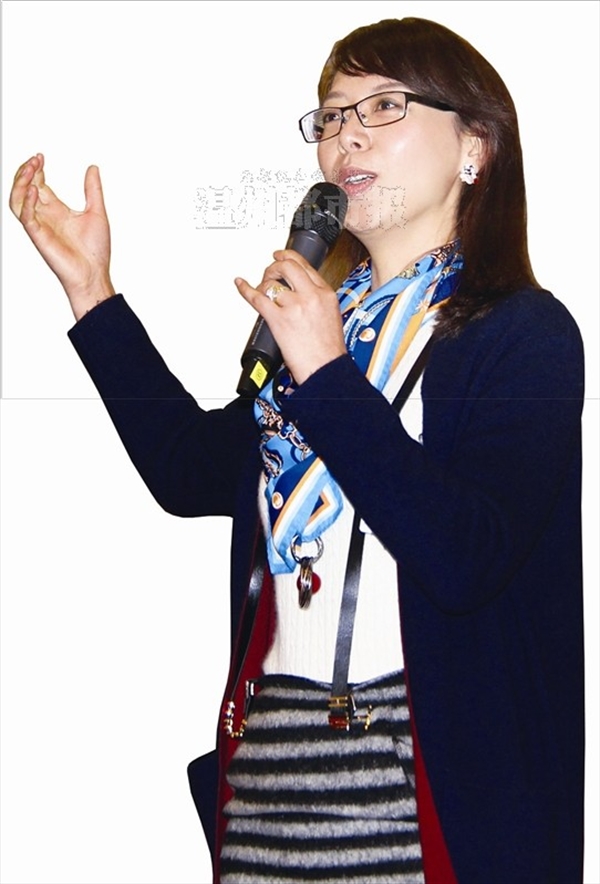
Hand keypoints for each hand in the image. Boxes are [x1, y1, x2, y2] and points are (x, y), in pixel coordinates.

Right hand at [9, 153, 114, 318]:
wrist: (95, 274)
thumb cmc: (95, 250)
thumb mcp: (97, 212)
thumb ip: (93, 190)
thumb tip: (93, 167)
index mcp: (57, 210)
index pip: (38, 185)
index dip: (36, 169)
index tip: (41, 156)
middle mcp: (45, 216)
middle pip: (24, 189)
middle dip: (25, 172)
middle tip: (35, 159)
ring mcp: (40, 226)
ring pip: (18, 201)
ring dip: (20, 184)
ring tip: (29, 168)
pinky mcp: (39, 237)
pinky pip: (26, 218)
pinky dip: (27, 203)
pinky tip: (34, 191)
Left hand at [235, 249, 346, 385]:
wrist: (326, 368)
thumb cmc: (328, 350)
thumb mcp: (331, 315)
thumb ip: (316, 300)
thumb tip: (301, 292)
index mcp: (326, 293)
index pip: (304, 266)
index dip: (288, 258)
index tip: (280, 256)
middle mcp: (310, 296)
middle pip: (287, 267)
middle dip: (274, 266)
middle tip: (269, 272)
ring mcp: (294, 306)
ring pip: (271, 283)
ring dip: (263, 285)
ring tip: (262, 291)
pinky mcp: (279, 319)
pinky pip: (257, 298)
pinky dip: (245, 290)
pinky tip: (241, 285)